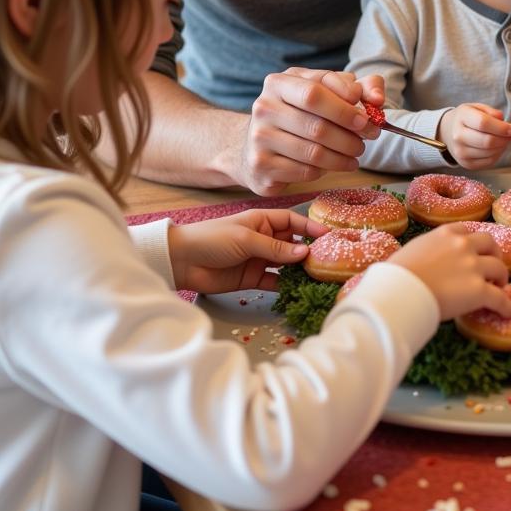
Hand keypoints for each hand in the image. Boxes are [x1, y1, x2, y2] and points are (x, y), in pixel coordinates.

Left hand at [168, 208, 328, 293]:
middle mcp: (263, 238)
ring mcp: (259, 259)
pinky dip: (285, 286)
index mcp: (261, 221)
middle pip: (292, 243)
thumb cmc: (212, 239)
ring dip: (299, 269)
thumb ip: (275, 247)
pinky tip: (298, 289)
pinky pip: (274, 282)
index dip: (309, 226)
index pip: (292, 220)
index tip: (328, 235)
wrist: (182, 261)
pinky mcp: (252, 279)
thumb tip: (304, 252)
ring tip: (318, 276)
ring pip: (286, 264)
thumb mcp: (246, 239)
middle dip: (308, 250)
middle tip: (328, 259)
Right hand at [235, 69, 384, 194]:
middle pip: (317, 125)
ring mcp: (259, 138)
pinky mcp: (261, 165)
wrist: (255, 145)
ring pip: (313, 152)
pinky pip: (305, 171)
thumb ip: (357, 87)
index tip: (367, 118)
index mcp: (279, 83)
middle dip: (350, 136)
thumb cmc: (300, 114)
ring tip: (356, 155)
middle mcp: (264, 107)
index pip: (316, 91)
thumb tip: (376, 97)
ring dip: (343, 157)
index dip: (345, 107)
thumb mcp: (324, 91)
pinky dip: (326, 170)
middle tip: (368, 141)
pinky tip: (334, 165)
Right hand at [387, 223, 510, 319]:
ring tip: (499, 287)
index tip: (473, 251)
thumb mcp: (412, 250)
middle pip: (489, 243)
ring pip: (499, 268)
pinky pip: (500, 298)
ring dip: (501, 277)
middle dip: (493, 253)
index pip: (466, 231)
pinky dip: (506, 306)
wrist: (399, 291)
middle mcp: (463, 245)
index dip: (472, 243)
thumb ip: (426, 251)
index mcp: (445, 233)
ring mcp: (473, 267)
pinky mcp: (479, 291)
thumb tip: (423, 263)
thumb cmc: (396, 274)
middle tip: (491, 266)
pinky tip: (509, 312)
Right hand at [438, 103, 510, 168]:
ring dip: (502, 147)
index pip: (483, 123)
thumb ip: (493, 113)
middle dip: (504, 139)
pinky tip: (496, 147)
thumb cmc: (468, 118)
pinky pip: (489, 162)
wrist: (449, 132)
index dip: (501, 127)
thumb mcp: (478, 108)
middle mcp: (458, 136)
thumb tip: (506, 126)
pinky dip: (497, 154)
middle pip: (488, 141)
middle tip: (510, 135)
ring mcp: (461, 152)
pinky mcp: (466, 164)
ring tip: (502, 139)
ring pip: (490, 153)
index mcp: (462, 117)